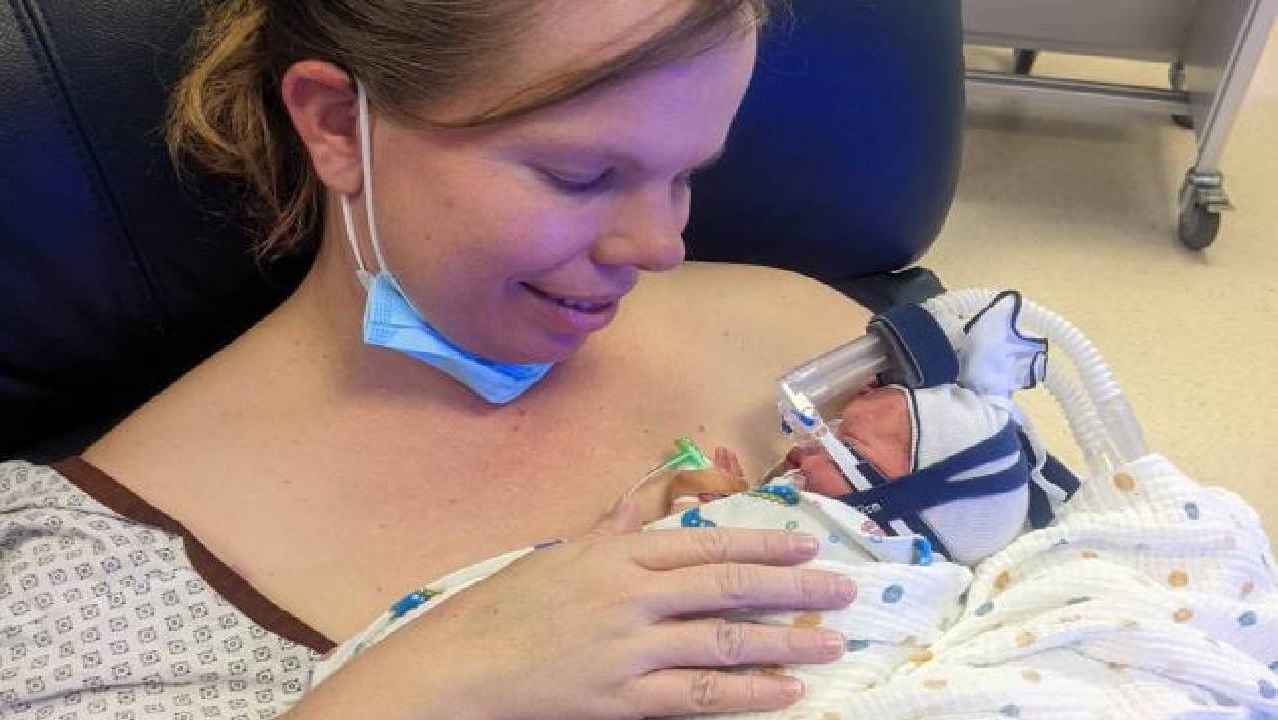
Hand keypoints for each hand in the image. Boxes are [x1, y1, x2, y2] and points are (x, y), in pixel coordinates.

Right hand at [392, 498, 856, 719]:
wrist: (455, 669)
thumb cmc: (502, 611)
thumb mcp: (559, 555)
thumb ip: (611, 526)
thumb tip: (644, 497)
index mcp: (616, 554)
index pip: (707, 543)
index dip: (765, 543)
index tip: (810, 544)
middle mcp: (630, 595)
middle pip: (729, 587)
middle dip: (795, 587)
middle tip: (844, 590)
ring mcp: (628, 649)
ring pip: (724, 642)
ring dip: (786, 642)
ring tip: (831, 642)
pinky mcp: (621, 700)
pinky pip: (698, 698)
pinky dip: (747, 695)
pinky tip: (786, 692)